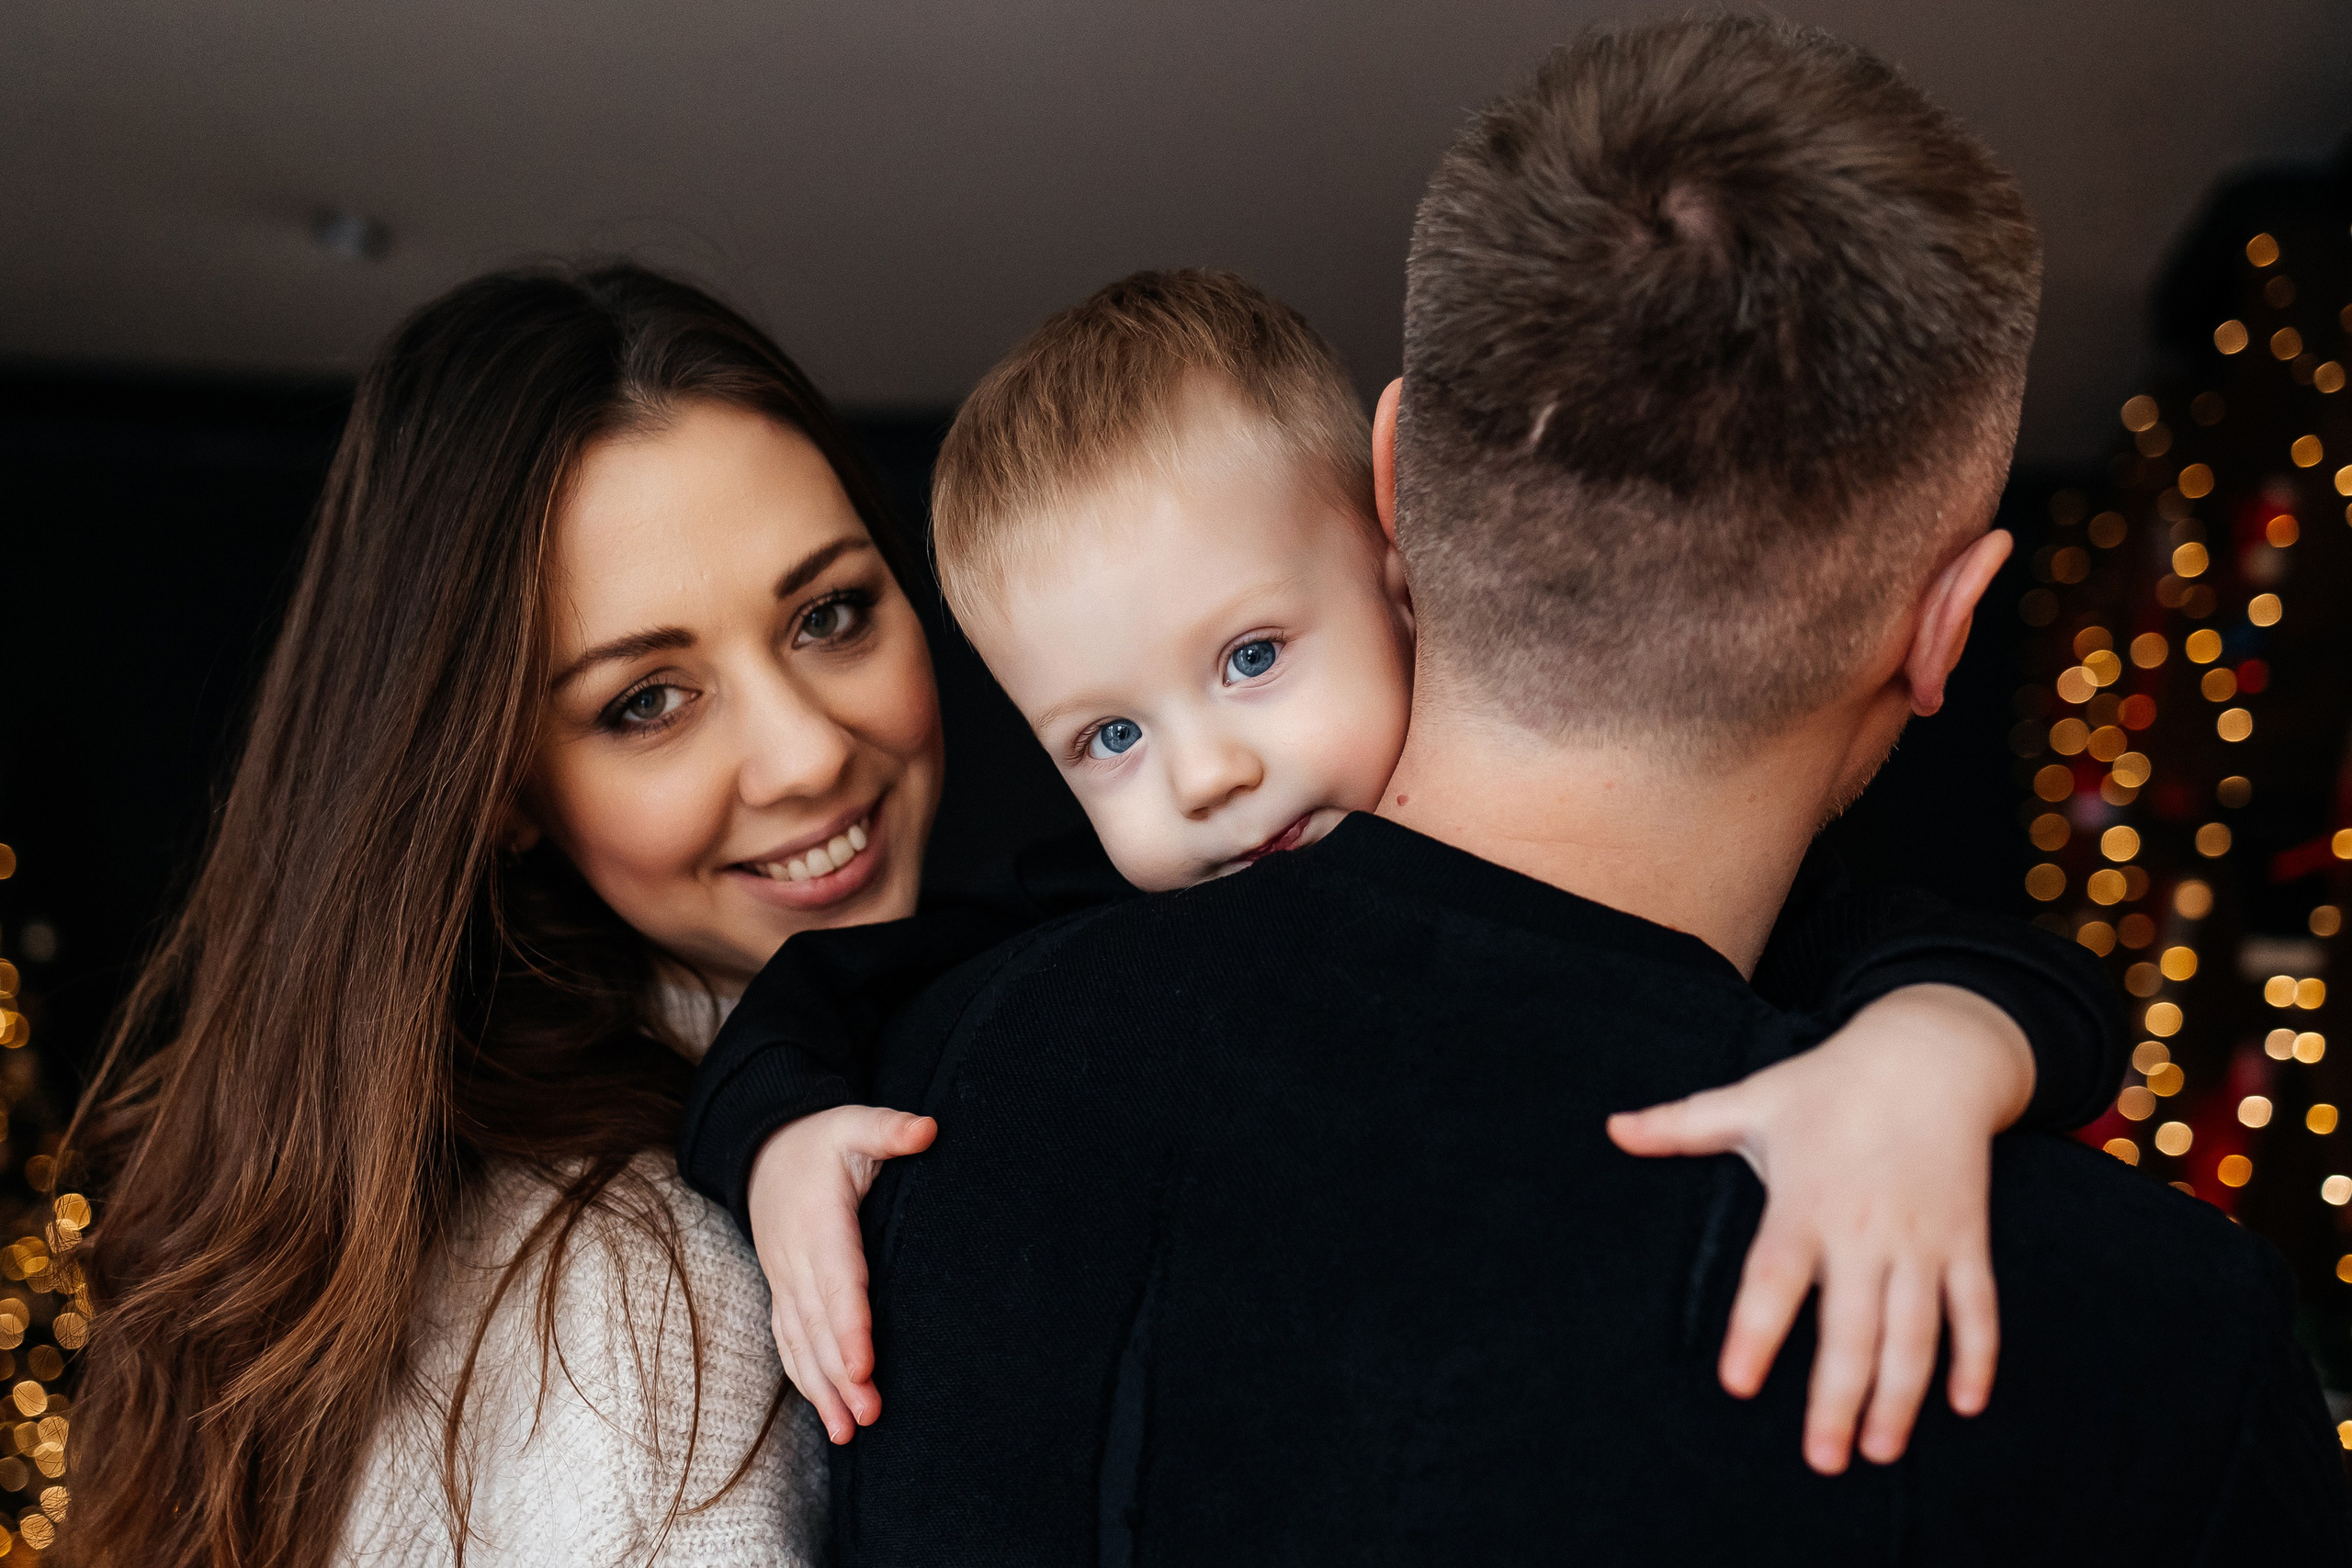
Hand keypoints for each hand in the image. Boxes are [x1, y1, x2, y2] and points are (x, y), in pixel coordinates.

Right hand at [745, 1105, 935, 1443]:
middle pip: (818, 1324)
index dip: (849, 1325)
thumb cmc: (820, 1141)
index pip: (837, 1280)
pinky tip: (825, 1414)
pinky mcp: (782, 1293)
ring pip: (800, 1342)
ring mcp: (784, 1280)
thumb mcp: (853, 1122)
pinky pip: (788, 1342)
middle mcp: (795, 1258)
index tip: (863, 1365)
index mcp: (818, 1221)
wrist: (763, 1152)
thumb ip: (889, 1128)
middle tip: (868, 1416)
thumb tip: (928, 1130)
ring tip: (847, 1432)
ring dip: (821, 1389)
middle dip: (840, 1374)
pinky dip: (804, 1380)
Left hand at [1606, 983, 2034, 1474]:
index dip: (1756, 1331)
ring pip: (1916, 1332)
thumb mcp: (1751, 1100)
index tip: (1737, 1383)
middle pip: (1852, 1328)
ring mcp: (1921, 1239)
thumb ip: (1680, 1125)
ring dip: (1901, 1396)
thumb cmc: (1826, 1085)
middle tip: (1822, 1459)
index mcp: (1803, 1204)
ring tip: (1880, 1451)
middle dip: (1838, 1399)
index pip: (1773, 1278)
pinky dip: (1977, 1355)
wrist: (1926, 1057)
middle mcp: (1863, 1231)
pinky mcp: (1966, 1238)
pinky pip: (1978, 1307)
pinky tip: (1964, 1405)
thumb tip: (1613, 1128)